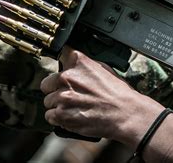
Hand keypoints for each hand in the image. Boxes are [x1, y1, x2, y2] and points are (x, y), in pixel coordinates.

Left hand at [40, 46, 163, 145]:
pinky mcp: (61, 114)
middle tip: (70, 94)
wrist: (125, 113)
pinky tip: (73, 116)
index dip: (63, 65)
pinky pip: (50, 116)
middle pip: (47, 83)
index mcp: (78, 61)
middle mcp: (67, 77)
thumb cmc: (119, 93)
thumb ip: (84, 66)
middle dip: (56, 88)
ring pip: (48, 101)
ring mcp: (63, 96)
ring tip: (75, 107)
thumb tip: (75, 65)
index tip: (64, 69)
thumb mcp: (104, 68)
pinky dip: (59, 118)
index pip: (60, 55)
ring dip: (58, 105)